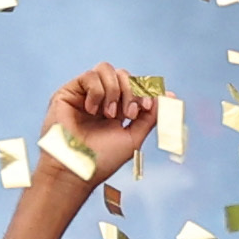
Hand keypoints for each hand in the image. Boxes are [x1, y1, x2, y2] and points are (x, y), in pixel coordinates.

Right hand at [37, 63, 158, 190]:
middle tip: (128, 114)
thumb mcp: (133, 137)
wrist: (77, 169)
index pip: (135, 85)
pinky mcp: (69, 92)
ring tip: (109, 114)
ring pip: (106, 69)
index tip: (148, 107)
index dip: (145, 90)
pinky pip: (90, 76)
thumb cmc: (102, 160)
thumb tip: (168, 95)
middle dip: (131, 91)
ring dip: (114, 90)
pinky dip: (97, 92)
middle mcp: (102, 99)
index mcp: (118, 109)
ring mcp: (85, 94)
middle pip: (123, 74)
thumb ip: (150, 116)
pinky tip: (91, 110)